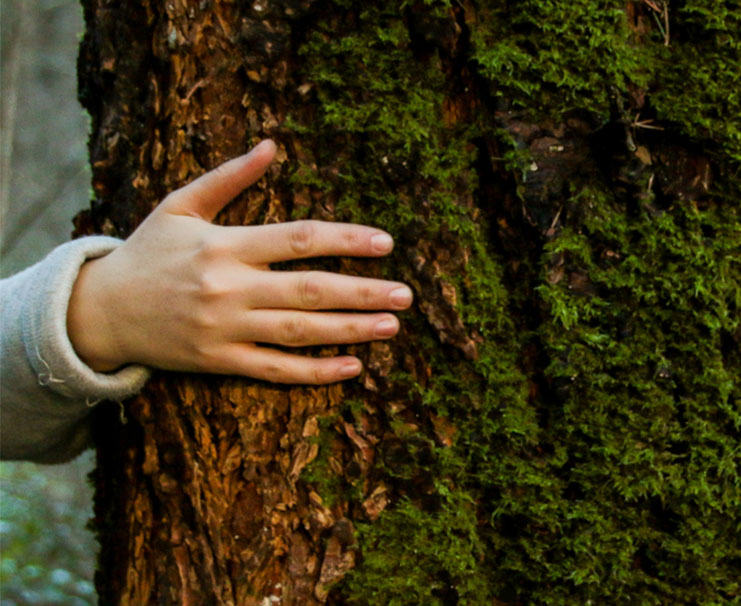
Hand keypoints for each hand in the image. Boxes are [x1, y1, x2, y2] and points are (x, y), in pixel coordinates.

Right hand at [67, 140, 412, 383]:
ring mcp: (224, 329)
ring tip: (391, 325)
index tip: (385, 242)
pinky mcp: (219, 362)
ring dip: (351, 330)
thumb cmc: (148, 252)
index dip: (346, 239)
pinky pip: (275, 370)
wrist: (99, 311)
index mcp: (225, 244)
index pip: (299, 238)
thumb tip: (272, 144)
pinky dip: (315, 372)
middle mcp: (228, 287)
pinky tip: (353, 367)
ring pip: (300, 332)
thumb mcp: (180, 205)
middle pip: (309, 290)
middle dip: (363, 291)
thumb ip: (229, 177)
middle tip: (405, 294)